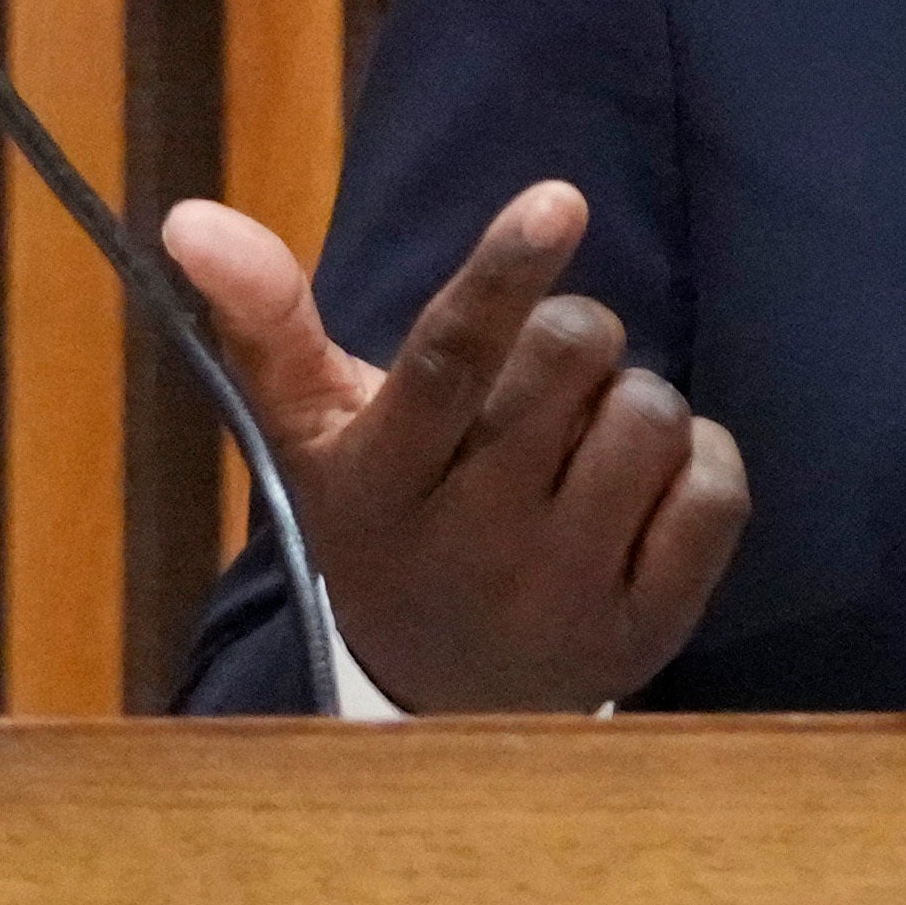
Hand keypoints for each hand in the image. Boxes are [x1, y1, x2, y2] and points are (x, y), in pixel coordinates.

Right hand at [167, 184, 747, 712]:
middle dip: (574, 334)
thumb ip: (265, 320)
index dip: (503, 274)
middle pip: (572, 357)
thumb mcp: (312, 434)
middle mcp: (471, 546)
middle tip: (543, 380)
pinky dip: (695, 464)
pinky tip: (640, 495)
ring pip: (653, 414)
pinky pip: (715, 487)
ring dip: (631, 402)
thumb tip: (190, 214)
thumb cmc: (385, 527)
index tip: (557, 199)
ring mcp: (564, 597)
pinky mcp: (648, 631)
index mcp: (380, 487)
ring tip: (582, 449)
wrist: (446, 705)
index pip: (448, 362)